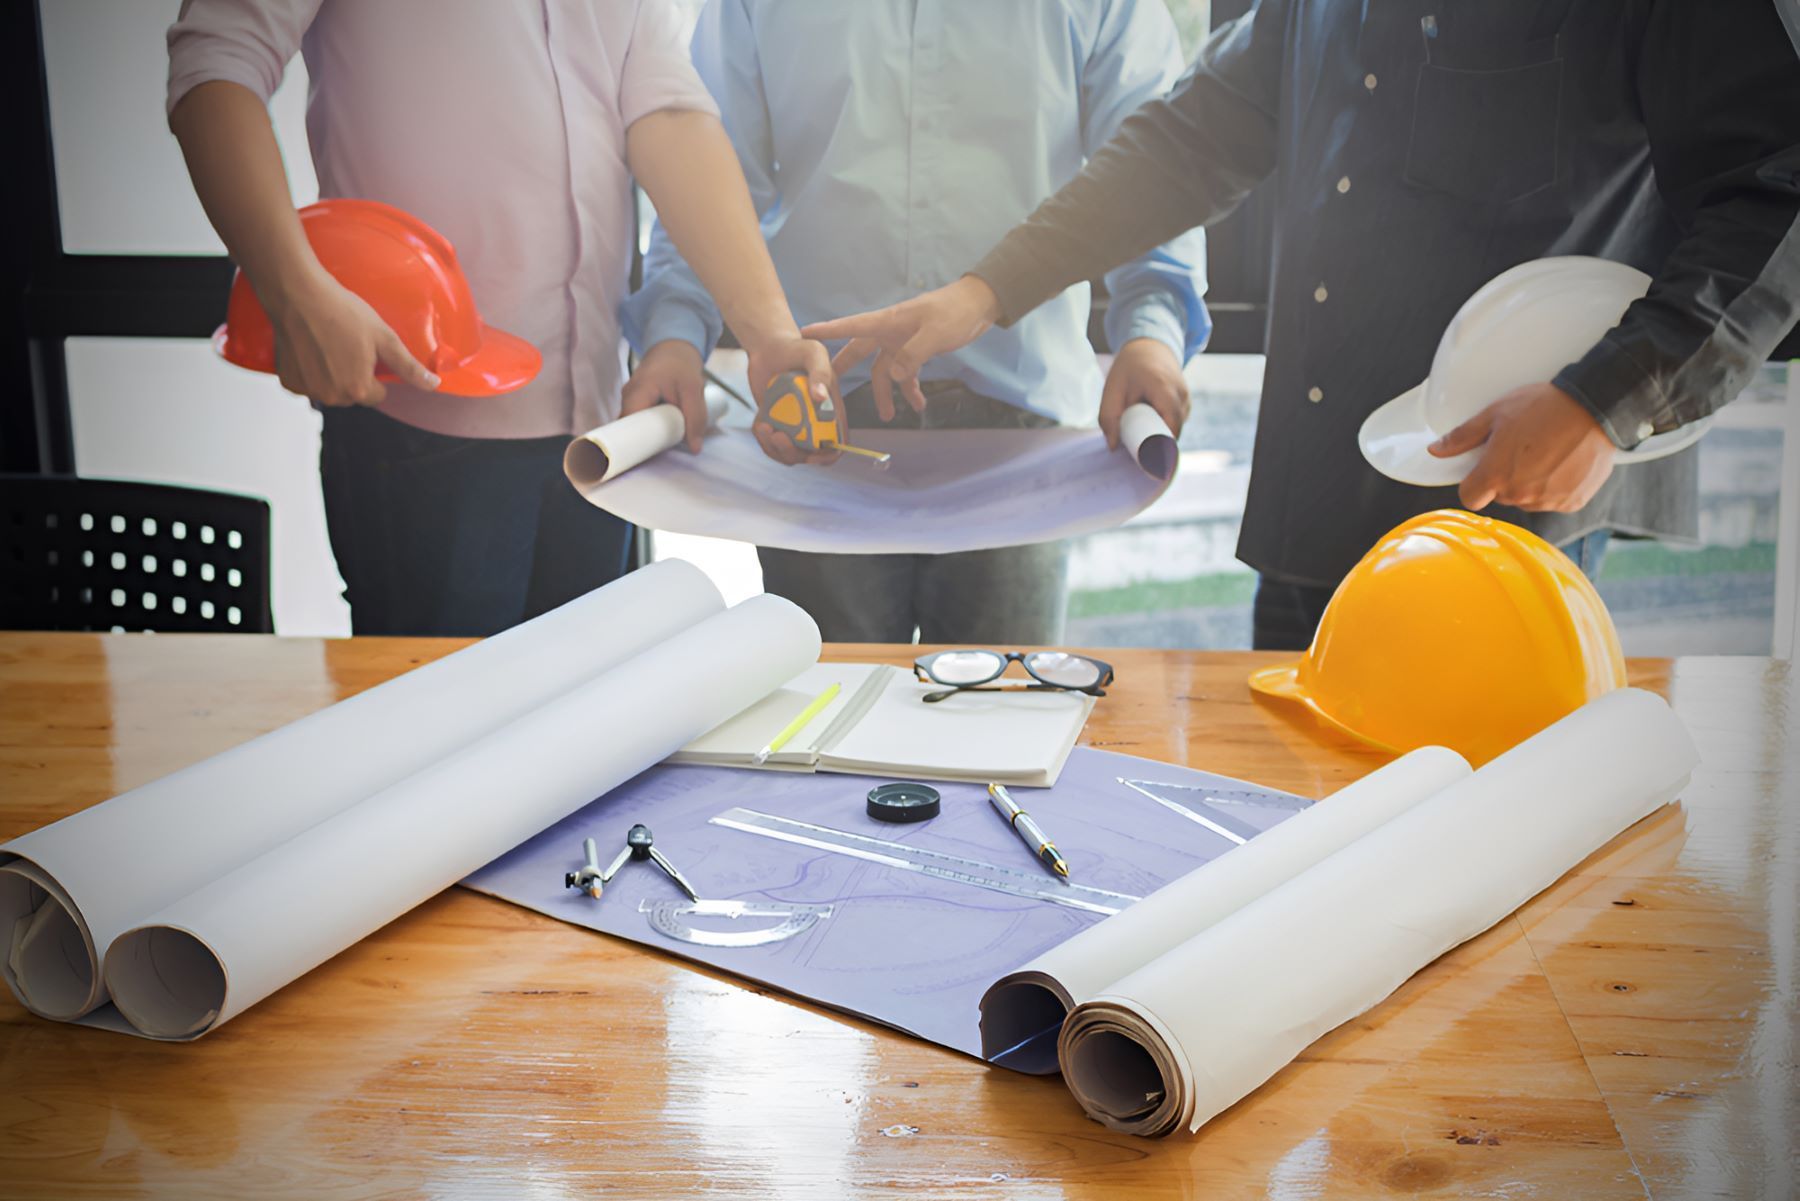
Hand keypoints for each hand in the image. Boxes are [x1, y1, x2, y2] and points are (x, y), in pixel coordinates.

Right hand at [265, 270, 438, 405]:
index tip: (366, 353)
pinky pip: (306, 385)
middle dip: (353, 376)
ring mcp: (307, 390)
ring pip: (329, 391)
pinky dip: (310, 373)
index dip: (374, 374)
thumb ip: (409, 367)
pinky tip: (310, 350)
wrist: (299, 295)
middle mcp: (332, 396)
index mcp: (358, 389)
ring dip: (332, 376)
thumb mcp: (385, 338)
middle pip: (352, 395)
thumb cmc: (343, 313)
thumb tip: (434, 386)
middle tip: (347, 346)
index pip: (376, 395)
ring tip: (328, 346)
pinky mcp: (288, 381)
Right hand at [621, 339, 708, 452]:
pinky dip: (646, 429)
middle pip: (626, 428)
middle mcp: (627, 396)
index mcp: (637, 392)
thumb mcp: (693, 388)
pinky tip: (657, 440)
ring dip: (644, 437)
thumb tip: (695, 448)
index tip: (637, 460)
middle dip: (638, 444)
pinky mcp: (636, 402)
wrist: (674, 347)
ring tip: (657, 452)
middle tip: (654, 459)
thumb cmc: (681, 365)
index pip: (625, 425)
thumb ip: (696, 417)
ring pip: (632, 425)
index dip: (627, 444)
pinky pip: (637, 420)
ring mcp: (630, 399)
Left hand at [745, 335, 844, 466]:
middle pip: (810, 455)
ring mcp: (795, 426)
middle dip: (793, 453)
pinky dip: (763, 440)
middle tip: (777, 434)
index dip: (828, 456)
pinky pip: (771, 445)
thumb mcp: (813, 352)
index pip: (838, 445)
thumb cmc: (796, 347)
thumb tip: (821, 398)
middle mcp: (815, 423)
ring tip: (763, 427)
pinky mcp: (776, 425)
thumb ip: (820, 372)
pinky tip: (758, 423)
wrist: (769, 347)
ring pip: (788, 454)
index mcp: (832, 412)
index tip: (810, 453)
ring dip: (774, 448)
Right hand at [802, 275, 1001, 421]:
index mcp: (888, 322)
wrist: (978, 305)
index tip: (802, 335)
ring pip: (884, 370)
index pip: (850, 327)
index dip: (826, 332)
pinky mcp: (916, 350)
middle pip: (859, 353)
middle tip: (825, 388)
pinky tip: (918, 405)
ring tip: (888, 415)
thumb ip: (912, 355)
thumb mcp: (934, 334)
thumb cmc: (955, 312)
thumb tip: (892, 378)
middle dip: (843, 370)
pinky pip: (907, 373)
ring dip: (886, 392)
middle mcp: (889, 332)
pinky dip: (910, 389)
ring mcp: (902, 341)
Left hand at [1101, 338, 1189, 449]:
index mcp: (1164, 388)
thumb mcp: (1113, 390)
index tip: (1150, 462)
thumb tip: (1114, 447)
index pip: (1171, 425)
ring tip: (1145, 444)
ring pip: (1178, 425)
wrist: (1149, 346)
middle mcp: (1181, 393)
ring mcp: (1187, 396)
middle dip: (1160, 445)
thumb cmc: (1128, 368)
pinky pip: (1179, 420)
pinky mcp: (1186, 399)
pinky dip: (1167, 427)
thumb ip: (1108, 418)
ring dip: (1163, 435)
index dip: (1163, 447)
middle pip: (1175, 429)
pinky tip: (1153, 433)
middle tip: (1142, 459)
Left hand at [1430, 382, 1615, 511]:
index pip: (1470, 498)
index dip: (1473, 484)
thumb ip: (1463, 437)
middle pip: (1500, 497)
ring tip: (1545, 453)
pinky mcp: (1572, 502)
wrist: (1595, 407)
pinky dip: (1555, 487)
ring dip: (1530, 484)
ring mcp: (1548, 500)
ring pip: (1527, 500)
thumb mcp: (1495, 414)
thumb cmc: (1543, 406)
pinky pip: (1553, 501)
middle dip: (1504, 478)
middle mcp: (1520, 494)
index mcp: (1496, 475)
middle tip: (1520, 450)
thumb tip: (1436, 450)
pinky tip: (1563, 463)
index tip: (1482, 469)